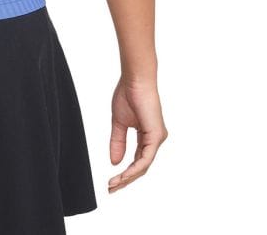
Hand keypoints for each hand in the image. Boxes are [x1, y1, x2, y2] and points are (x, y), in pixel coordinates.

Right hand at [108, 76, 167, 192]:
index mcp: (147, 136)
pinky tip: (124, 174)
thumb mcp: (118, 123)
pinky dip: (134, 168)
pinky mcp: (155, 135)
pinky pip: (145, 158)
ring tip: (114, 184)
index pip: (136, 160)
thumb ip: (117, 142)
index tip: (111, 181)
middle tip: (111, 188)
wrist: (135, 80)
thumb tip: (114, 162)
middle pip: (140, 167)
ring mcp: (156, 138)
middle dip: (126, 179)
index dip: (124, 172)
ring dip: (128, 177)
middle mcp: (154, 139)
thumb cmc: (128, 95)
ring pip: (143, 165)